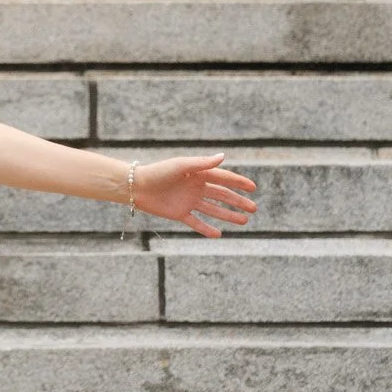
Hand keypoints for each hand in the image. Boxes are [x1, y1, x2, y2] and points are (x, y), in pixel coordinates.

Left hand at [132, 154, 256, 236]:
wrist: (137, 187)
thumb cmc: (159, 172)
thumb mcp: (181, 166)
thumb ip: (202, 163)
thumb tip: (223, 156)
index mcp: (198, 174)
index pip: (223, 178)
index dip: (238, 182)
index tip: (253, 188)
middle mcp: (195, 187)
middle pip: (221, 195)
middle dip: (238, 202)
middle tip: (253, 209)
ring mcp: (188, 201)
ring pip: (213, 210)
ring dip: (228, 215)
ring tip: (244, 221)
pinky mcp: (179, 213)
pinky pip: (196, 222)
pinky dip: (207, 229)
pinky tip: (219, 234)